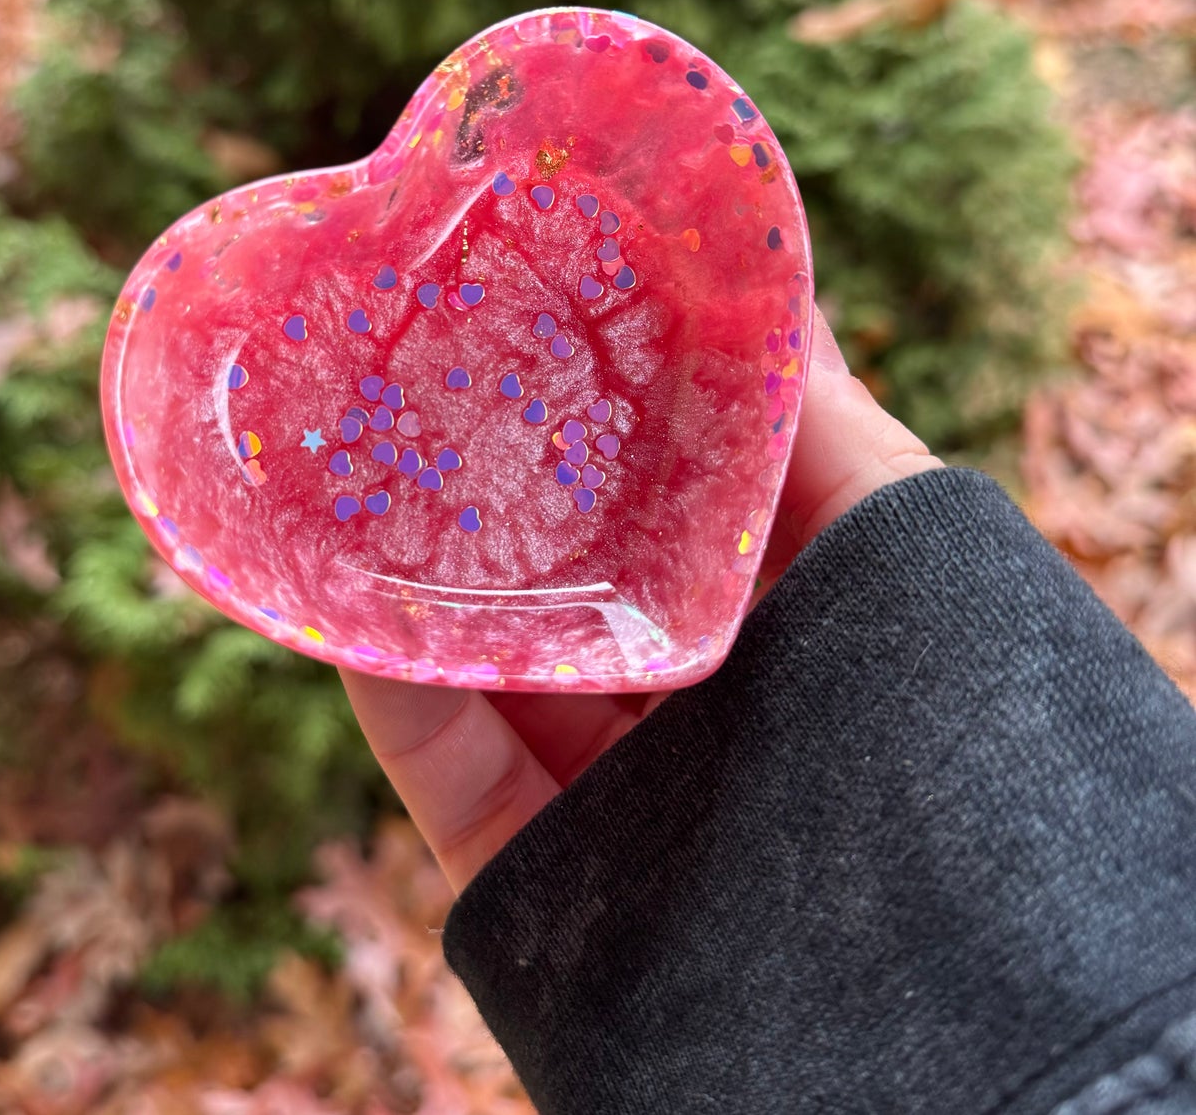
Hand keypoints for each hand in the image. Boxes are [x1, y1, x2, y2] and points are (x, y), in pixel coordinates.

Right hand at [341, 308, 940, 892]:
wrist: (902, 984)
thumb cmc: (926, 735)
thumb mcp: (902, 546)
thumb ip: (831, 425)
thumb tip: (769, 280)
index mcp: (767, 620)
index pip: (660, 499)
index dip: (601, 412)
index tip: (534, 318)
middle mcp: (679, 695)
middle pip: (557, 572)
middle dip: (489, 481)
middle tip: (414, 374)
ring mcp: (600, 782)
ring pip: (483, 658)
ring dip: (411, 574)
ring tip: (345, 463)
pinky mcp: (531, 864)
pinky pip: (440, 761)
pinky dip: (386, 681)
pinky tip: (336, 596)